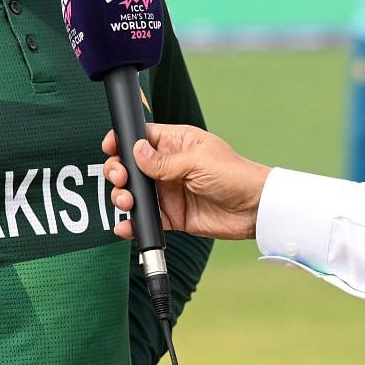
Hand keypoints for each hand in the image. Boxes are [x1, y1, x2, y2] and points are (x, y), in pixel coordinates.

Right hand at [99, 124, 270, 241]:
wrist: (254, 209)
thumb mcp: (197, 161)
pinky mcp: (172, 216)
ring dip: (123, 197)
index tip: (110, 147)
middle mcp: (169, 167)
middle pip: (131, 166)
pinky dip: (133, 223)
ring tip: (126, 202)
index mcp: (177, 144)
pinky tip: (126, 226)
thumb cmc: (234, 175)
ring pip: (135, 193)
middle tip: (121, 179)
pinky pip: (146, 219)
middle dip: (118, 172)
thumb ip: (163, 160)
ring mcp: (169, 192)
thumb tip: (135, 151)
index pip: (142, 138)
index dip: (123, 141)